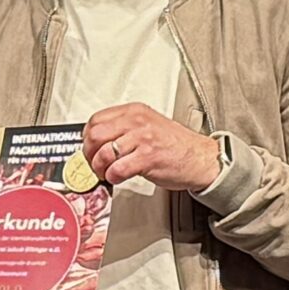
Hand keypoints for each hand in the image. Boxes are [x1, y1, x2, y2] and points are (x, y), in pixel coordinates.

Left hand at [83, 103, 221, 191]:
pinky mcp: (148, 157)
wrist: (201, 158)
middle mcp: (138, 121)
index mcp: (135, 111)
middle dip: (90, 154)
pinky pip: (118, 169)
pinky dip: (112, 177)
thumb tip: (98, 141)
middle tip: (95, 163)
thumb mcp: (148, 126)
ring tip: (106, 173)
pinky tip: (118, 178)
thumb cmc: (176, 145)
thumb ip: (124, 129)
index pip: (96, 120)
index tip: (90, 149)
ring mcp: (143, 138)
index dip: (87, 138)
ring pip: (104, 154)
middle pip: (96, 135)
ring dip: (100, 169)